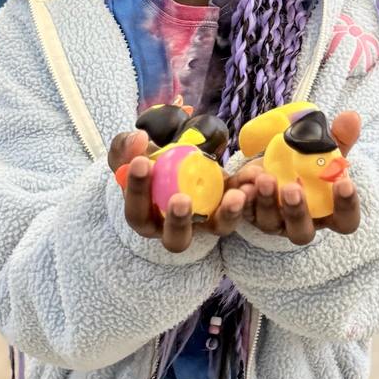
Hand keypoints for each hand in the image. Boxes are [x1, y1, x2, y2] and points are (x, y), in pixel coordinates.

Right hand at [108, 129, 246, 253]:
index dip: (138, 190)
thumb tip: (138, 140)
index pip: (137, 212)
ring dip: (227, 214)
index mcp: (144, 217)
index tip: (143, 162)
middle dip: (178, 221)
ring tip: (235, 196)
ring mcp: (205, 222)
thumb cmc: (148, 161)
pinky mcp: (228, 208)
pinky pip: (240, 208)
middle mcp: (174, 228)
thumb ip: (126, 146)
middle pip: (176, 238)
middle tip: (181, 198)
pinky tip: (251, 182)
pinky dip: (248, 195)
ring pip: (217, 229)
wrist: (175, 161)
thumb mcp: (131, 152)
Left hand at [229, 110, 361, 244]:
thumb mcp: (322, 150)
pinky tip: (245, 184)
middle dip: (297, 211)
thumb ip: (338, 138)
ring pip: (270, 222)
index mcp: (327, 212)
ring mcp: (274, 222)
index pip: (345, 221)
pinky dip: (243, 200)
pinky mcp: (249, 214)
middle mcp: (301, 223)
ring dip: (267, 202)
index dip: (346, 206)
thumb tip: (351, 117)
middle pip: (302, 232)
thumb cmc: (305, 164)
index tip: (344, 183)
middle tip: (293, 188)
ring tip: (264, 178)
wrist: (272, 163)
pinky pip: (244, 213)